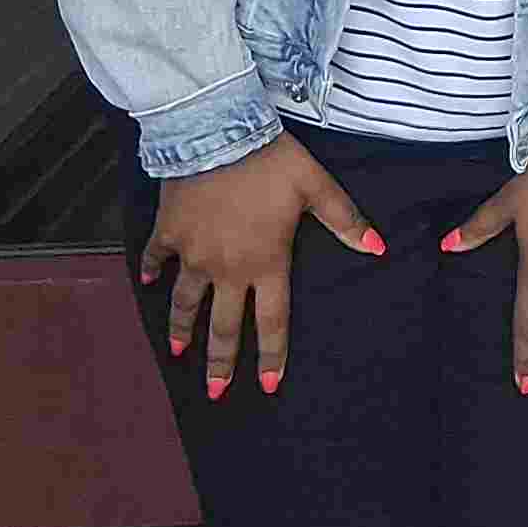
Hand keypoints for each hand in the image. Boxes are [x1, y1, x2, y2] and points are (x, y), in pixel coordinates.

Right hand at [139, 132, 379, 400]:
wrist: (217, 133)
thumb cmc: (271, 161)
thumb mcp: (315, 188)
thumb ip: (345, 221)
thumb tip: (379, 249)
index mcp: (266, 262)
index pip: (272, 320)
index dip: (272, 354)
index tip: (268, 386)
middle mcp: (228, 268)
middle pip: (224, 325)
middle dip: (221, 362)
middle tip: (216, 392)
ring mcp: (194, 254)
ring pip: (186, 302)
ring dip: (182, 329)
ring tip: (177, 352)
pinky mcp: (169, 233)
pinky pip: (158, 258)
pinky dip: (153, 270)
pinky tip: (149, 282)